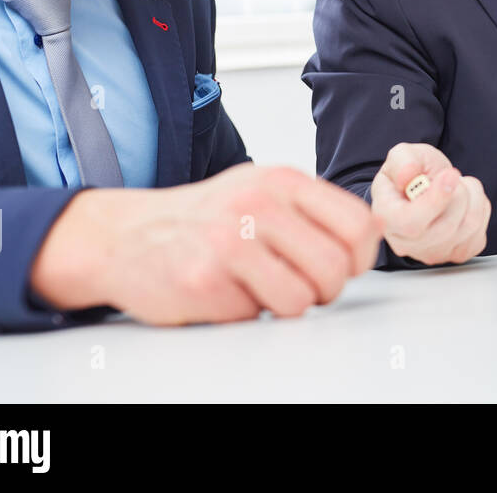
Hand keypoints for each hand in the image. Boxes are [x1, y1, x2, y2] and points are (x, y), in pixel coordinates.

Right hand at [30, 163, 382, 324]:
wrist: (127, 235)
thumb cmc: (206, 216)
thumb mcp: (262, 190)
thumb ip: (312, 209)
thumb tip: (369, 235)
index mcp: (282, 181)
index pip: (358, 223)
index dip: (360, 257)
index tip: (345, 265)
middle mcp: (257, 205)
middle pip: (334, 268)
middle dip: (327, 291)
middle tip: (306, 288)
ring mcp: (228, 243)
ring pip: (300, 300)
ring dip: (288, 305)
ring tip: (264, 288)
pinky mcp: (203, 282)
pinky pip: (255, 316)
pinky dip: (245, 311)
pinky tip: (225, 290)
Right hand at [371, 142, 490, 265]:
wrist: (425, 187)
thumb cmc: (412, 174)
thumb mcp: (402, 155)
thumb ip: (403, 161)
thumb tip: (410, 176)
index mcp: (387, 219)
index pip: (411, 222)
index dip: (435, 200)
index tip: (449, 174)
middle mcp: (407, 243)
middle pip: (446, 227)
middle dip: (458, 193)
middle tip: (450, 175)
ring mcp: (433, 253)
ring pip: (469, 226)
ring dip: (472, 195)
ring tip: (458, 185)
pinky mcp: (458, 253)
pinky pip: (480, 232)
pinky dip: (480, 208)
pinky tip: (464, 202)